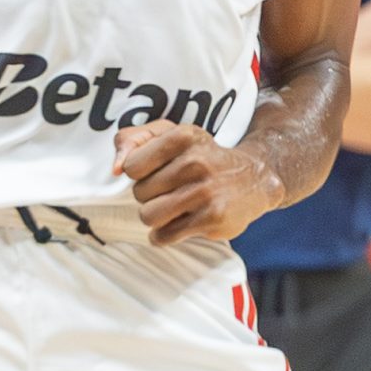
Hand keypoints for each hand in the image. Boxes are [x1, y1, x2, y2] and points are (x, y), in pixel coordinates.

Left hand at [114, 119, 280, 244]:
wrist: (255, 178)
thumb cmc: (203, 157)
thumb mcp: (172, 134)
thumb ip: (133, 140)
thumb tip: (115, 168)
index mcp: (183, 136)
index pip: (132, 166)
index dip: (140, 173)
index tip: (157, 172)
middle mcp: (195, 162)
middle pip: (139, 193)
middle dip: (150, 196)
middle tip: (172, 191)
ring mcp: (205, 192)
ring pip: (148, 216)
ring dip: (156, 217)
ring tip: (173, 209)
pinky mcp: (212, 218)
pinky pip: (165, 236)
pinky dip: (164, 235)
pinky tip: (179, 224)